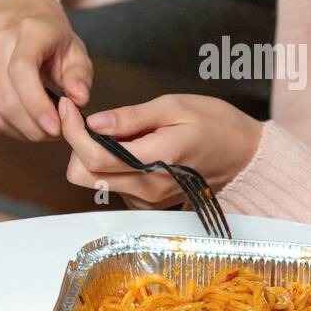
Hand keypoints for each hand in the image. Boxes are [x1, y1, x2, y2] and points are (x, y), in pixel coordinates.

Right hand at [0, 0, 93, 140]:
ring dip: (23, 132)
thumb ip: (80, 76)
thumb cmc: (53, 43)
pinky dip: (9, 130)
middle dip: (34, 128)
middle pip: (7, 100)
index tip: (55, 127)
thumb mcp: (76, 53)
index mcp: (28, 32)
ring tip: (44, 128)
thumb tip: (79, 99)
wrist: (22, 23)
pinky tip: (25, 123)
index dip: (36, 104)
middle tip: (56, 133)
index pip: (21, 70)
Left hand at [59, 93, 263, 207]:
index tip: (69, 108)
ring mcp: (146, 201)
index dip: (73, 131)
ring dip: (93, 155)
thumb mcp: (174, 107)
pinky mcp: (146, 204)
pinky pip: (112, 185)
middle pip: (85, 175)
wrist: (242, 154)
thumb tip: (94, 122)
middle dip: (77, 145)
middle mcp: (147, 189)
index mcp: (155, 161)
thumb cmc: (214, 124)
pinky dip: (110, 165)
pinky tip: (131, 148)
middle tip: (89, 120)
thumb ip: (132, 117)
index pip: (95, 157)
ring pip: (95, 181)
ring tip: (120, 132)